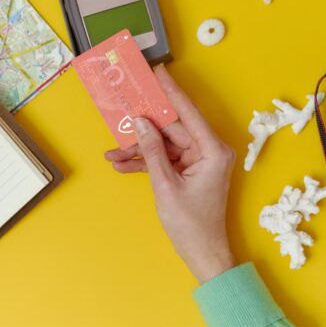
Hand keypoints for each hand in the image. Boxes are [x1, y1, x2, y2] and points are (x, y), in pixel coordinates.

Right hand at [104, 65, 236, 282]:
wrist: (202, 254)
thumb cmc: (192, 225)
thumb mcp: (166, 185)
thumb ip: (152, 151)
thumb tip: (140, 123)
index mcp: (212, 150)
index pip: (188, 113)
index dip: (171, 91)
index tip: (158, 72)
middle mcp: (207, 151)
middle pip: (171, 128)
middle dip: (144, 126)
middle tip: (123, 109)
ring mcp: (197, 161)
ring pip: (163, 145)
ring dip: (138, 148)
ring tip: (113, 151)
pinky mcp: (187, 171)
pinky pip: (163, 160)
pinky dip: (144, 162)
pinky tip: (121, 163)